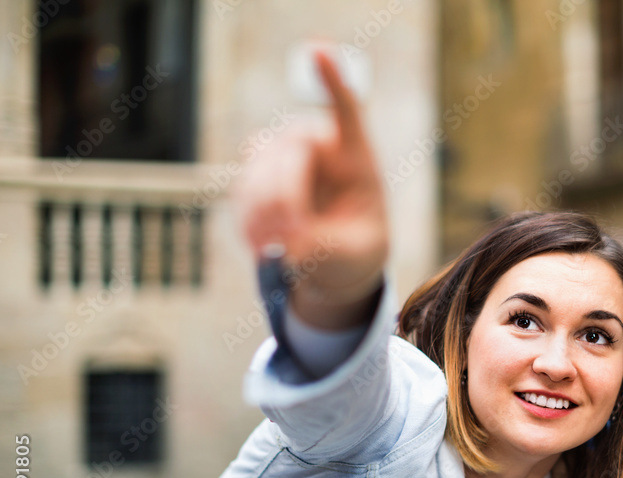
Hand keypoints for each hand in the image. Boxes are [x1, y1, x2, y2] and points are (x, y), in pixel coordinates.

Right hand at [239, 50, 387, 329]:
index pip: (346, 111)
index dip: (332, 81)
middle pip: (289, 149)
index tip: (319, 51)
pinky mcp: (257, 177)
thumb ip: (328, 247)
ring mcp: (283, 158)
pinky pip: (242, 191)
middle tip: (293, 237)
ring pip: (259, 170)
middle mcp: (318, 146)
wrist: (335, 257)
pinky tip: (267, 246)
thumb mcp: (356, 256)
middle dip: (285, 196)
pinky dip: (251, 221)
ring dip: (264, 213)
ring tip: (281, 249)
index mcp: (356, 157)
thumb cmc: (356, 248)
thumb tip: (290, 245)